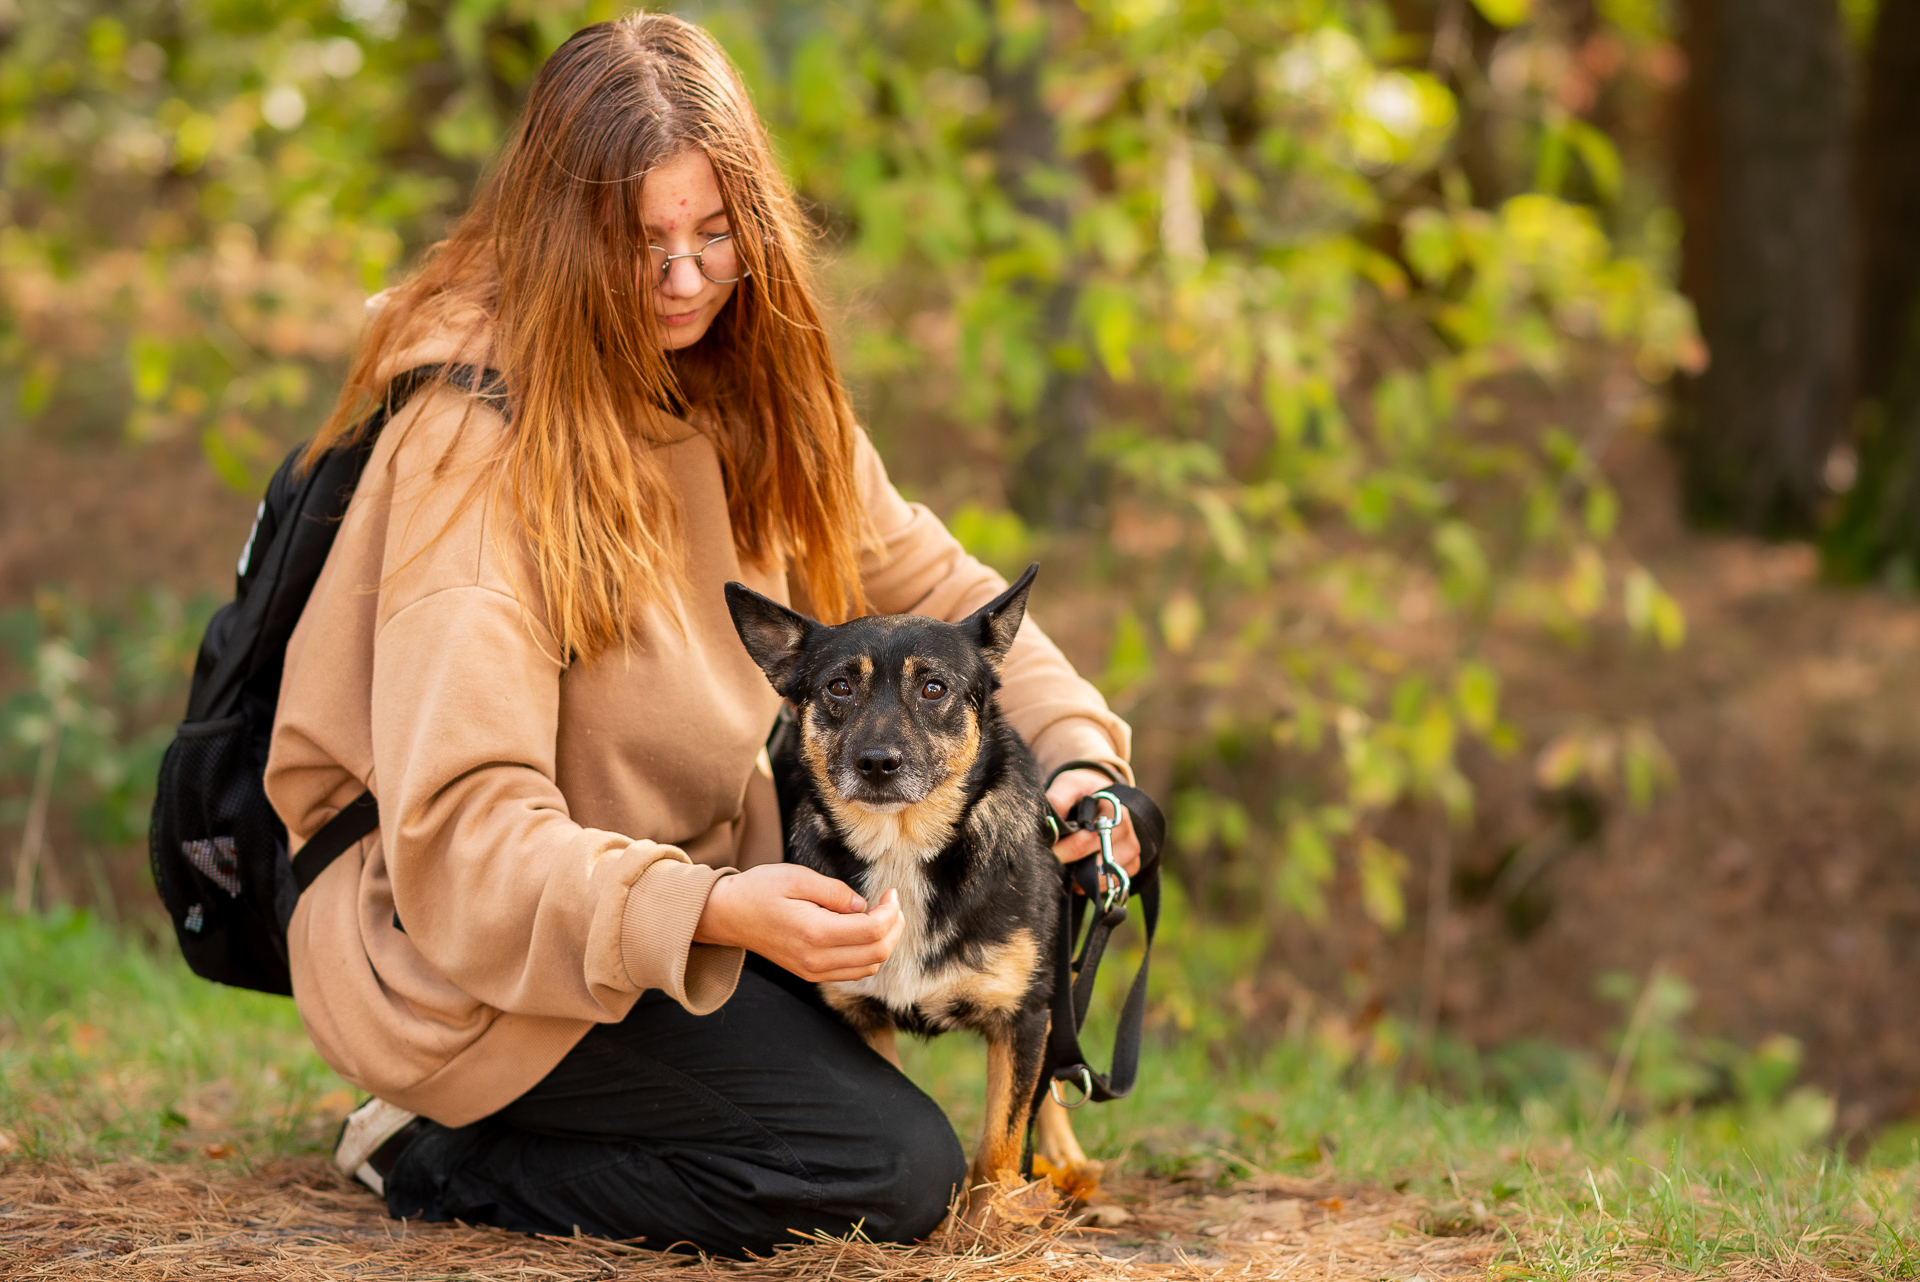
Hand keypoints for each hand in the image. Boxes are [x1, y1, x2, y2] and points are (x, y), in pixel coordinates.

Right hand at [693, 863, 902, 981]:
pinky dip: (868, 954)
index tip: (891, 892)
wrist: (728, 916)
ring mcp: (813, 971)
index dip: (891, 912)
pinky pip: (853, 972)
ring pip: (869, 967)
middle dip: (894, 927)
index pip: (872, 932)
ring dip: (884, 942)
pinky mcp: (811, 974)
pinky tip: (862, 930)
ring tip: (880, 914)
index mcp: (814, 934)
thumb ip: (834, 892)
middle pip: (877, 953)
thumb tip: (863, 905)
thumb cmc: (760, 890)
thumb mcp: (797, 878)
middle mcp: (816, 960)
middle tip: (892, 902)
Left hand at [1046, 767, 1140, 877]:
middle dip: (1070, 865)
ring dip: (1081, 877)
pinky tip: (1080, 873)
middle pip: (1096, 862)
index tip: (1045, 852)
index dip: (1062, 850)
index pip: (1086, 840)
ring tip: (1066, 866)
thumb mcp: (1070, 785)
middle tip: (1051, 862)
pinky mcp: (1132, 865)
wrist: (1103, 796)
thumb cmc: (1084, 792)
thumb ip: (1058, 800)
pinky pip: (1111, 884)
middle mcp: (1127, 831)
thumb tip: (1049, 824)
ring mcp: (1132, 849)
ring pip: (1104, 876)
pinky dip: (1093, 884)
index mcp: (1113, 810)